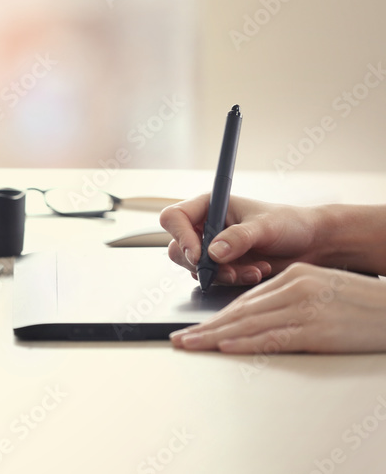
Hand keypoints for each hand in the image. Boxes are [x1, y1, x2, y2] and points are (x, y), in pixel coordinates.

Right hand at [160, 194, 323, 285]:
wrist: (311, 244)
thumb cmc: (290, 223)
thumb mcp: (265, 227)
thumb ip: (238, 238)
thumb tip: (213, 252)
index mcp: (209, 206)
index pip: (174, 217)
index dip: (180, 236)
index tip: (200, 255)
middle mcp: (205, 226)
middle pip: (177, 248)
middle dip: (202, 264)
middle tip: (227, 270)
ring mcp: (212, 248)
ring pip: (194, 268)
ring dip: (222, 275)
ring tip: (253, 270)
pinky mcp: (222, 266)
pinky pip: (213, 279)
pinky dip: (233, 280)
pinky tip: (256, 271)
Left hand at [170, 263, 385, 352]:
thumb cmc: (362, 303)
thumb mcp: (321, 289)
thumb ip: (288, 298)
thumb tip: (255, 318)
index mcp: (294, 277)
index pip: (246, 300)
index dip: (217, 316)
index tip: (196, 328)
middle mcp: (295, 288)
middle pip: (241, 311)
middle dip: (207, 327)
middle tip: (181, 339)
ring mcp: (305, 309)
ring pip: (250, 324)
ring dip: (216, 336)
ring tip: (192, 345)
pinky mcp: (317, 330)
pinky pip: (274, 337)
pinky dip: (248, 342)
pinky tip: (227, 346)